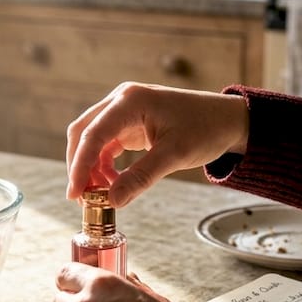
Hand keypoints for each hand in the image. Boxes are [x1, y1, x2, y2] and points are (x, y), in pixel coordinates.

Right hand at [65, 82, 249, 206]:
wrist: (227, 120)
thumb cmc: (205, 129)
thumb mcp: (174, 155)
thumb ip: (141, 177)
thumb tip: (112, 201)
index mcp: (130, 101)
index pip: (93, 134)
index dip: (79, 166)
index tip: (74, 194)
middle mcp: (122, 100)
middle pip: (83, 133)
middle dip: (79, 166)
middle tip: (82, 199)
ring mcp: (124, 110)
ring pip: (91, 139)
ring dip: (90, 166)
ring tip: (99, 194)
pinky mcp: (129, 122)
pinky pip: (105, 143)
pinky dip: (103, 164)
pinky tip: (112, 182)